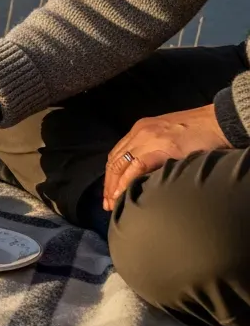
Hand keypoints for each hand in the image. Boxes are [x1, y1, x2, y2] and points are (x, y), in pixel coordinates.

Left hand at [102, 104, 229, 209]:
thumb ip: (154, 150)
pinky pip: (137, 166)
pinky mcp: (162, 147)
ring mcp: (148, 139)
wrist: (218, 122)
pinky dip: (126, 181)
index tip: (108, 193)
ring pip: (121, 164)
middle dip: (108, 184)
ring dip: (114, 186)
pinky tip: (122, 194)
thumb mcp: (168, 138)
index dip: (110, 175)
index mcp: (140, 129)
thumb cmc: (198, 132)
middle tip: (106, 204)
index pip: (117, 154)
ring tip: (112, 204)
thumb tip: (147, 172)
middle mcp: (139, 133)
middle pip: (115, 161)